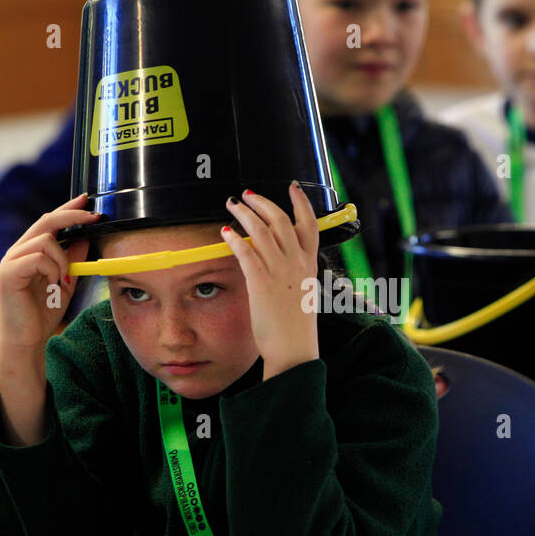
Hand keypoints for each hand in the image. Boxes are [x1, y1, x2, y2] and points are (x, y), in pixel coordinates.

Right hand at [0, 194, 99, 355]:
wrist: (26, 340)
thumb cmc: (42, 313)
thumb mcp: (66, 281)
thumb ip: (73, 259)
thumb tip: (86, 236)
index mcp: (30, 251)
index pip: (49, 221)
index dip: (68, 209)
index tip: (87, 200)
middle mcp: (17, 251)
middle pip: (46, 220)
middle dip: (72, 216)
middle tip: (94, 217)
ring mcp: (11, 260)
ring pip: (45, 240)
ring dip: (63, 259)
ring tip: (63, 279)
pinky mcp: (8, 272)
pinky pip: (38, 257)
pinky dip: (52, 269)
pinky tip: (53, 283)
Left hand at [221, 183, 319, 379]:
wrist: (294, 348)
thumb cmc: (297, 325)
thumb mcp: (303, 291)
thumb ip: (294, 271)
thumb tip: (279, 259)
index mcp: (309, 263)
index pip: (309, 223)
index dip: (301, 202)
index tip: (293, 187)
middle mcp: (296, 262)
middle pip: (281, 219)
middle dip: (262, 202)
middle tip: (247, 194)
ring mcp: (279, 271)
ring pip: (261, 230)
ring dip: (244, 213)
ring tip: (232, 205)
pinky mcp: (260, 282)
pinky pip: (246, 252)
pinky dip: (234, 238)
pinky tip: (225, 232)